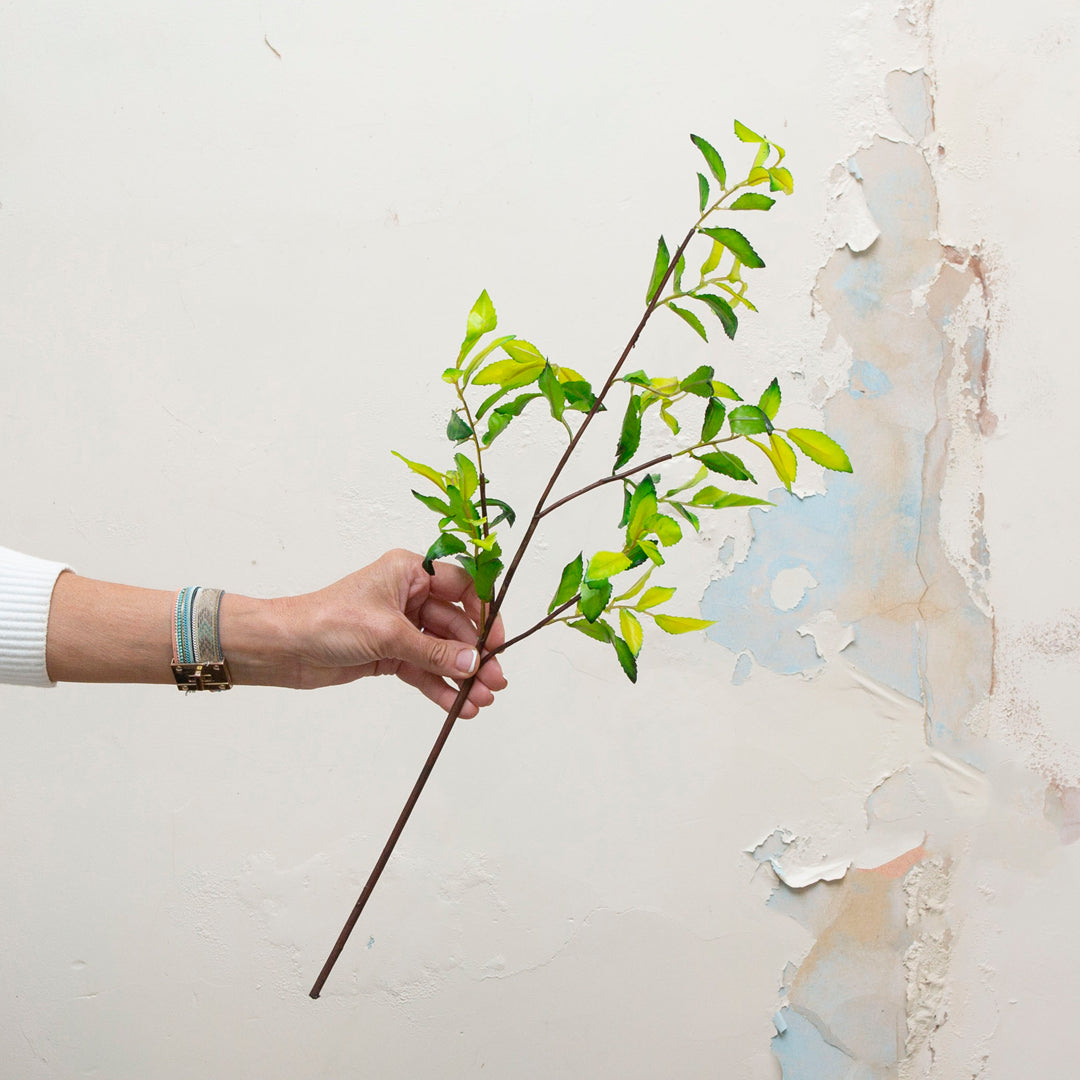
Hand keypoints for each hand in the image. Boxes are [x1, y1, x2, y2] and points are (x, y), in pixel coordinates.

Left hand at [260, 549, 506, 715]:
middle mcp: (408, 596)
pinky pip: (423, 669)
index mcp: (410, 572)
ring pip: (441, 651)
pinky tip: (457, 706)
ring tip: (481, 701)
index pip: (461, 586)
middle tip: (495, 681)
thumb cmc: (328, 621)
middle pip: (455, 625)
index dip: (483, 612)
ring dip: (461, 675)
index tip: (496, 640)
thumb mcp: (388, 634)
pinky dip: (439, 687)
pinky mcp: (389, 653)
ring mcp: (400, 626)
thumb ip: (434, 651)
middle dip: (475, 654)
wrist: (285, 648)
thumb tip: (474, 663)